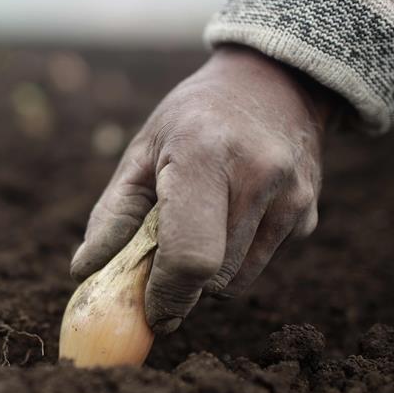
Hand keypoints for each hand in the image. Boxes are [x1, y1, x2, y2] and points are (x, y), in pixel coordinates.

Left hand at [71, 44, 335, 333]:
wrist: (273, 81)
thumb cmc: (192, 118)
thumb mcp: (143, 151)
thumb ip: (113, 214)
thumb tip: (84, 271)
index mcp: (204, 154)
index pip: (190, 257)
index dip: (167, 296)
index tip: (152, 312)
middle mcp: (258, 174)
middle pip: (213, 276)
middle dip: (182, 283)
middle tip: (163, 257)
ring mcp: (292, 194)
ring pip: (239, 278)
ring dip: (210, 271)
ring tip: (201, 220)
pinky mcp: (309, 210)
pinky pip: (261, 261)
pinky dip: (238, 254)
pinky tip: (234, 210)